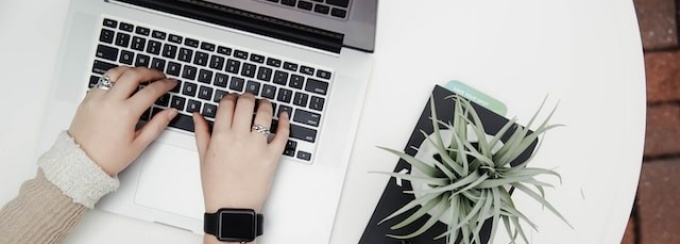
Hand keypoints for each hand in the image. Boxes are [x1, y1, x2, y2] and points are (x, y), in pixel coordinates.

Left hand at [68, 67, 177, 175]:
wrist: (81, 163)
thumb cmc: (108, 157)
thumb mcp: (139, 144)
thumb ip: (157, 125)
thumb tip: (170, 112)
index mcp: (125, 113)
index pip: (150, 91)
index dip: (164, 85)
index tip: (170, 83)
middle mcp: (110, 101)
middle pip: (133, 74)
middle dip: (150, 72)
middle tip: (159, 75)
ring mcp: (96, 98)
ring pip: (116, 72)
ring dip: (131, 70)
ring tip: (140, 74)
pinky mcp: (87, 99)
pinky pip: (103, 81)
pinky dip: (115, 78)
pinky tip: (122, 84)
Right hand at [193, 93, 289, 213]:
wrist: (232, 209)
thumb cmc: (217, 187)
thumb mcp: (203, 158)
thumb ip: (201, 132)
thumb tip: (198, 114)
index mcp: (220, 137)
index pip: (227, 104)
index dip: (230, 97)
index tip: (233, 99)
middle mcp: (239, 138)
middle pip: (246, 103)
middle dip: (247, 96)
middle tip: (249, 99)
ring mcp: (257, 147)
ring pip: (265, 114)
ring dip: (266, 104)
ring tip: (264, 105)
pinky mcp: (272, 156)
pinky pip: (283, 134)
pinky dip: (285, 122)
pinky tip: (283, 117)